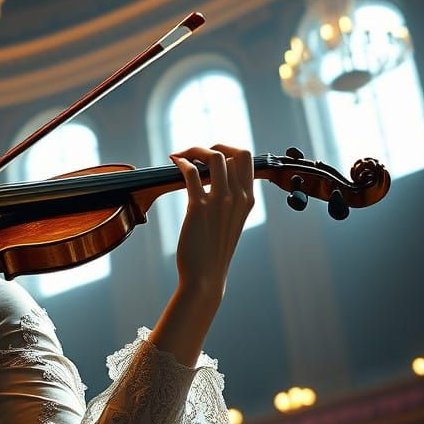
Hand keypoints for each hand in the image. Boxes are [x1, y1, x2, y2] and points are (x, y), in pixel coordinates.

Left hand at [169, 144, 254, 297]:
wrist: (206, 277)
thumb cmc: (213, 253)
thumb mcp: (231, 223)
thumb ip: (229, 202)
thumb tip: (215, 184)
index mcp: (248, 200)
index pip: (247, 158)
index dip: (228, 149)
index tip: (210, 155)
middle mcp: (238, 197)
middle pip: (233, 152)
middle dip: (211, 146)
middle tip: (194, 153)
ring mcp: (220, 202)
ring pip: (214, 157)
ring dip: (194, 150)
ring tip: (181, 155)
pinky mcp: (199, 208)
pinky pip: (190, 173)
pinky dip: (182, 162)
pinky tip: (174, 162)